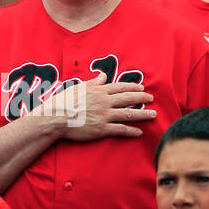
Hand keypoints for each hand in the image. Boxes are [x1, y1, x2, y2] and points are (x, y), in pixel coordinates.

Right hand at [38, 69, 155, 139]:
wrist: (56, 118)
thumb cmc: (64, 102)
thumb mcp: (78, 87)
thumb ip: (93, 82)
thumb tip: (102, 76)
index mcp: (98, 91)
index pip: (120, 87)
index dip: (133, 87)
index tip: (142, 88)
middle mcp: (104, 102)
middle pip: (128, 99)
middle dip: (142, 98)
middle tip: (151, 98)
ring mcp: (104, 116)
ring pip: (128, 114)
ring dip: (142, 114)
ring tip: (153, 115)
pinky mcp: (102, 129)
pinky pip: (120, 129)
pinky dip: (131, 131)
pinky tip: (139, 132)